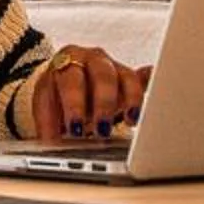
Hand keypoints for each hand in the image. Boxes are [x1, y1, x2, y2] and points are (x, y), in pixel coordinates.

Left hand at [20, 45, 147, 140]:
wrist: (64, 77)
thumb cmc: (56, 92)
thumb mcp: (44, 104)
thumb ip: (47, 122)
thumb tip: (50, 144)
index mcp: (66, 62)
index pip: (71, 80)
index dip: (74, 104)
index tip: (75, 127)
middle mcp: (92, 59)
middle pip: (102, 76)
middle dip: (104, 103)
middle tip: (102, 129)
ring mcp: (113, 66)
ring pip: (126, 77)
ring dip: (130, 100)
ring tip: (131, 120)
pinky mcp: (129, 77)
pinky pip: (142, 80)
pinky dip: (149, 87)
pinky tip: (158, 94)